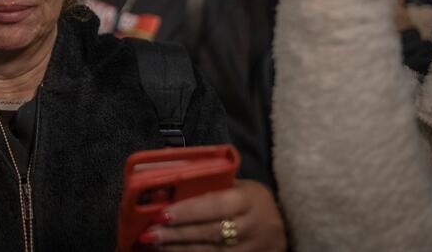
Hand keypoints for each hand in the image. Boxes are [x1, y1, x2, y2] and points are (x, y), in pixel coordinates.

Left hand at [141, 180, 285, 250]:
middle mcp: (255, 225)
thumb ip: (210, 187)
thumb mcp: (238, 187)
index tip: (162, 214)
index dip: (188, 211)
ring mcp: (255, 248)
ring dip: (180, 249)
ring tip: (157, 245)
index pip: (216, 205)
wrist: (281, 227)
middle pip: (211, 232)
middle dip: (177, 234)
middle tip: (150, 234)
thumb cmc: (250, 201)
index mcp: (250, 198)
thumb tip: (169, 186)